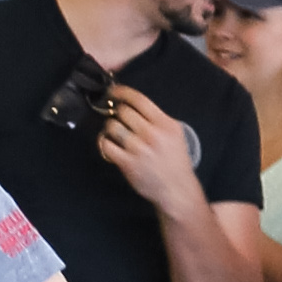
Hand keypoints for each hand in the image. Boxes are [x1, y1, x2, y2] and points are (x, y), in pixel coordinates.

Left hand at [92, 80, 200, 212]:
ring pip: (112, 126)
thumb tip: (132, 105)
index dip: (122, 92)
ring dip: (110, 127)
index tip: (114, 92)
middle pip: (123, 111)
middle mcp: (152, 134)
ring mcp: (139, 149)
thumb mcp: (175, 133)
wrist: (176, 190)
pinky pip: (106, 145)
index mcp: (165, 124)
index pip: (139, 100)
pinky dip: (105, 142)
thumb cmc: (175, 162)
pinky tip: (110, 145)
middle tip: (119, 119)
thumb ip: (157, 119)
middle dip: (118, 113)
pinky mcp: (127, 163)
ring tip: (115, 134)